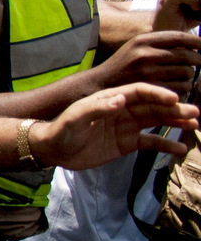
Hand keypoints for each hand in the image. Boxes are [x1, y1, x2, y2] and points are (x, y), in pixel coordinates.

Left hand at [34, 83, 199, 168]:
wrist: (53, 149)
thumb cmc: (61, 129)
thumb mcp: (75, 118)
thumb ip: (97, 108)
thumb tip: (121, 99)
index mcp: (112, 98)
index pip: (140, 92)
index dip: (157, 94)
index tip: (174, 99)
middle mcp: (123, 109)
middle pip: (154, 106)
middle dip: (174, 108)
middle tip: (195, 111)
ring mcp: (127, 126)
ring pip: (157, 121)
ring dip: (176, 122)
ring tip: (195, 124)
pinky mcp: (127, 143)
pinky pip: (151, 142)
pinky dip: (166, 144)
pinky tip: (181, 148)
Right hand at [92, 30, 200, 94]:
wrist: (99, 85)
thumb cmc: (123, 66)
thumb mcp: (135, 47)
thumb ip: (158, 43)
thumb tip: (191, 43)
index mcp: (143, 40)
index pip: (179, 37)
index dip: (198, 41)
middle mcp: (145, 54)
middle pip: (187, 56)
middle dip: (198, 60)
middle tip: (199, 63)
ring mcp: (147, 73)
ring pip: (186, 73)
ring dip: (191, 76)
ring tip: (185, 77)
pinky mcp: (150, 90)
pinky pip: (180, 88)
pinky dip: (184, 89)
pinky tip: (177, 88)